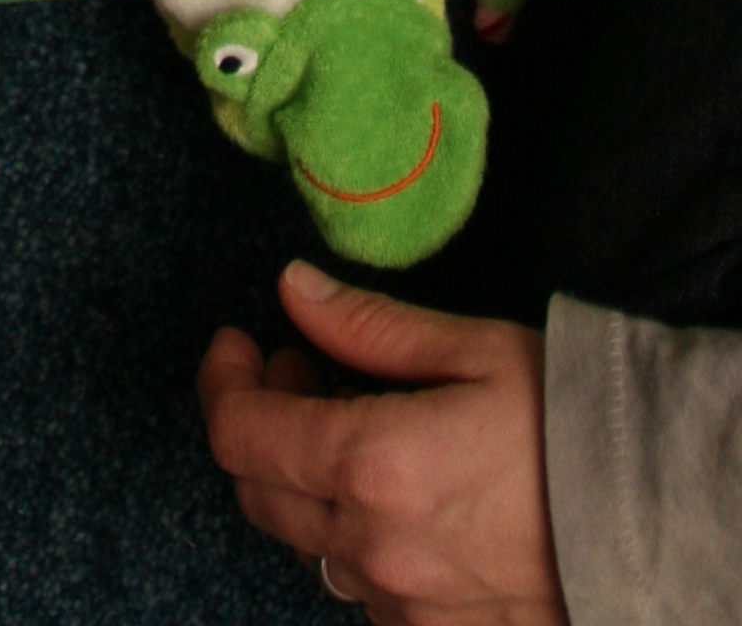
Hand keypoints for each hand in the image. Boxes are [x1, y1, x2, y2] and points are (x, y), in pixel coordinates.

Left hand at [198, 263, 562, 625]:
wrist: (661, 526)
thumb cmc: (576, 428)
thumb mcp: (473, 349)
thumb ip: (368, 326)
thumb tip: (293, 289)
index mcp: (372, 465)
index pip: (239, 433)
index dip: (223, 381)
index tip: (240, 343)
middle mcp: (374, 547)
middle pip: (257, 492)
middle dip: (258, 423)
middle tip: (299, 368)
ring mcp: (403, 604)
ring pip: (305, 542)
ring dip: (303, 480)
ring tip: (351, 422)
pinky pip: (359, 587)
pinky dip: (351, 533)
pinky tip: (393, 491)